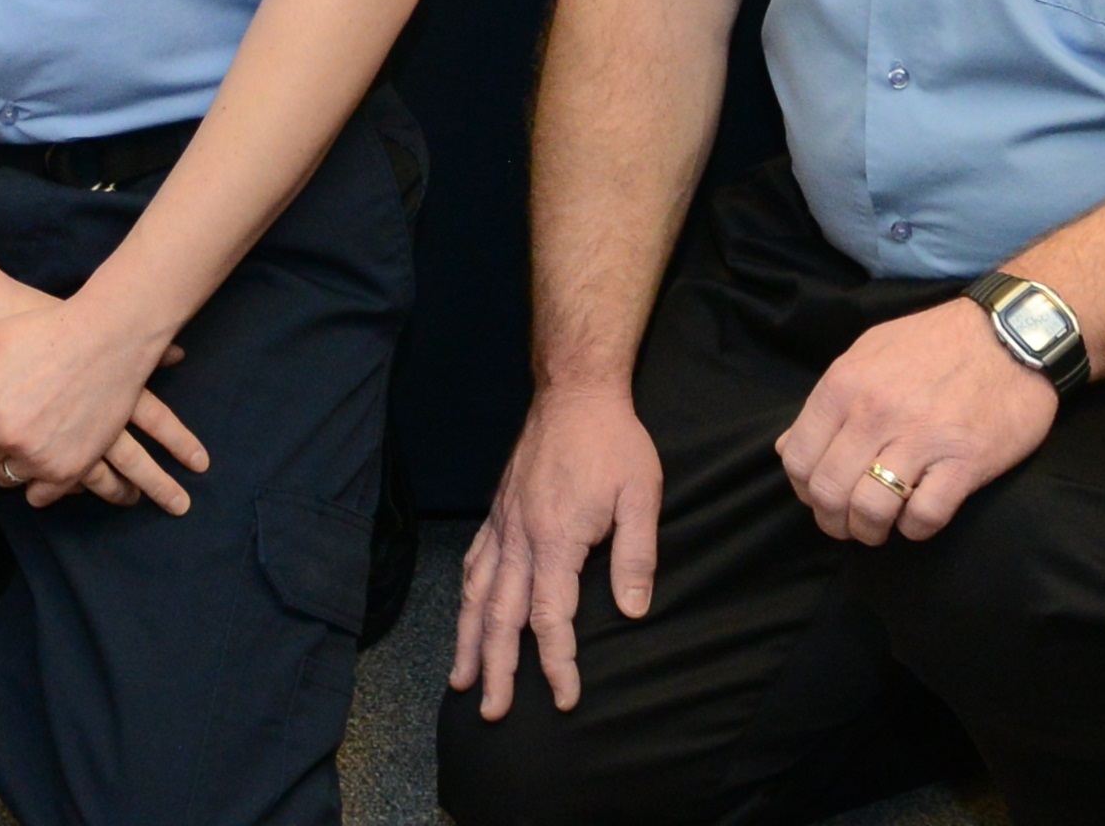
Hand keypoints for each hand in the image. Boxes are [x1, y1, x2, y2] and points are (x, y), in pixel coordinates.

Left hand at [0, 277, 204, 515]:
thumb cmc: (42, 332)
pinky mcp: (69, 471)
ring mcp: (38, 458)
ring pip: (5, 477)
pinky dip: (36, 483)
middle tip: (7, 416)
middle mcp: (5, 438)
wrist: (106, 339)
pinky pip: (39, 496)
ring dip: (9, 461)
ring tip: (24, 435)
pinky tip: (42, 458)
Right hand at [453, 380, 671, 721]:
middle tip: (492, 712)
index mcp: (555, 538)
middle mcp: (520, 536)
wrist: (575, 390)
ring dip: (469, 640)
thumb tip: (633, 612)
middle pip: (501, 616)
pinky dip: (467, 597)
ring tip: (463, 680)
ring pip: (478, 594)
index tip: (564, 697)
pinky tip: (466, 616)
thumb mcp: (641, 496)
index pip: (550, 616)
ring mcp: (503, 522)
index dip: (557, 662)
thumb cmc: (614, 443)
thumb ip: (636, 557)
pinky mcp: (499, 510)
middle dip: (497, 669)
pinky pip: (475, 562)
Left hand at [773, 299, 1055, 548]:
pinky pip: (925, 516)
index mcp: (845, 385)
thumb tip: (788, 448)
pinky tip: (919, 516)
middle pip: (829, 492)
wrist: (1011, 333)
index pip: (798, 459)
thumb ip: (828, 400)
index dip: (805, 491)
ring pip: (871, 510)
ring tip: (881, 526)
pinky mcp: (965, 462)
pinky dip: (916, 528)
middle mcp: (876, 413)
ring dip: (871, 530)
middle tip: (850, 523)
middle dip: (833, 520)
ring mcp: (920, 439)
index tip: (823, 497)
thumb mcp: (868, 353)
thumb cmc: (935, 343)